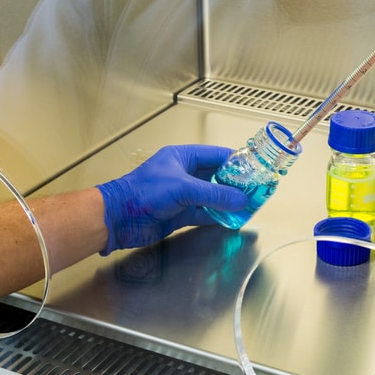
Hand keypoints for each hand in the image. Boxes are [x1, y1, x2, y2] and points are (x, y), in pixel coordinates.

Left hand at [95, 145, 246, 254]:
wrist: (119, 218)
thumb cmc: (142, 193)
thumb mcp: (183, 188)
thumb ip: (214, 194)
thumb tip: (239, 199)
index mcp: (183, 157)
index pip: (216, 155)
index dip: (236, 162)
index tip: (254, 169)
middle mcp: (184, 174)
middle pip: (217, 177)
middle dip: (236, 184)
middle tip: (255, 190)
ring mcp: (183, 195)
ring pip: (213, 196)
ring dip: (229, 202)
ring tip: (248, 205)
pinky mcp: (180, 213)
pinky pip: (205, 213)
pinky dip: (218, 216)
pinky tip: (231, 219)